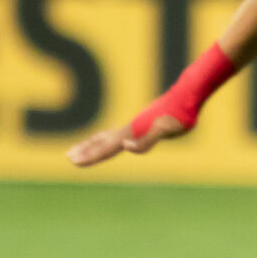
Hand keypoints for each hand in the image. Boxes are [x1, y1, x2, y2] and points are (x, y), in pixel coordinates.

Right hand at [67, 111, 190, 167]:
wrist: (188, 96)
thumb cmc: (180, 115)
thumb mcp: (167, 130)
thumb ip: (147, 141)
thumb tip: (124, 145)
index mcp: (132, 133)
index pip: (107, 149)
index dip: (90, 156)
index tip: (74, 162)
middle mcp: (130, 129)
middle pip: (102, 143)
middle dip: (85, 151)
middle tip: (69, 157)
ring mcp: (134, 125)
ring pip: (107, 136)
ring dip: (92, 144)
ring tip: (78, 147)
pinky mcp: (142, 122)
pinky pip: (118, 132)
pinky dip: (107, 137)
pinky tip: (110, 137)